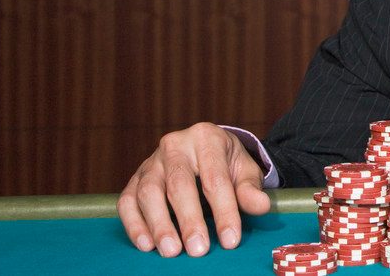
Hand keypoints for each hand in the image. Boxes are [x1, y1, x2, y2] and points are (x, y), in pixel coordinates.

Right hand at [117, 122, 270, 256]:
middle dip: (189, 220)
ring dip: (158, 224)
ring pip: (148, 192)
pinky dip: (134, 224)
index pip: (215, 178)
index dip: (224, 211)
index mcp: (206, 138)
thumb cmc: (226, 163)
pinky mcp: (135, 178)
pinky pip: (128, 200)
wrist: (204, 149)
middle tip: (198, 249)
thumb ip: (250, 189)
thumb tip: (261, 206)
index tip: (230, 240)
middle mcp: (175, 145)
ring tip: (171, 251)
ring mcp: (151, 161)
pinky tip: (146, 244)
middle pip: (179, 184)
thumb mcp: (244, 170)